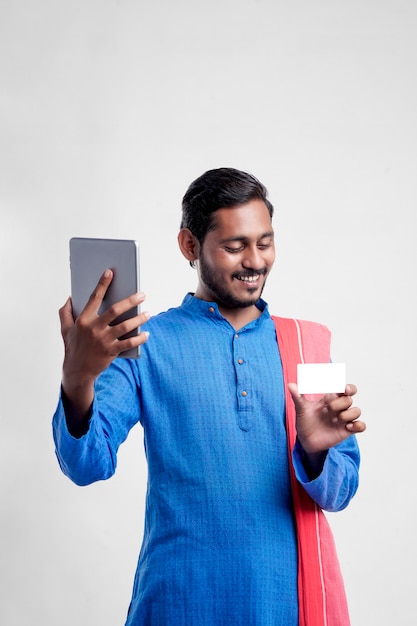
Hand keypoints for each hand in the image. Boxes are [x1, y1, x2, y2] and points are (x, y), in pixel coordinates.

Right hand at [59, 269, 149, 417]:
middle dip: (130, 300)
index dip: (102, 284)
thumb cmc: (73, 347)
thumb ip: (65, 312)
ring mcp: (103, 340)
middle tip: (143, 294)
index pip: (94, 298)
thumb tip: (70, 297)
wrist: (77, 371)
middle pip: (115, 310)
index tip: (110, 272)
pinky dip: (140, 338)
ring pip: (125, 326)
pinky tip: (146, 333)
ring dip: (139, 318)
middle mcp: (94, 329)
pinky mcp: (111, 352)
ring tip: (148, 313)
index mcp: (83, 320)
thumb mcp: (66, 329)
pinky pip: (129, 343)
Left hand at [288, 382, 365, 455]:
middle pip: (349, 399)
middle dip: (340, 403)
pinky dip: (358, 425)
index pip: (344, 388)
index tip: (342, 389)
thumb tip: (290, 385)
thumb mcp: (301, 409)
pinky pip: (361, 426)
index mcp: (329, 399)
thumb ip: (297, 396)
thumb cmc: (305, 422)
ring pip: (356, 411)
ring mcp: (343, 419)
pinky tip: (347, 427)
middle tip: (328, 409)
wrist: (306, 441)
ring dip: (347, 414)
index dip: (346, 387)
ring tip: (334, 420)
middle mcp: (338, 408)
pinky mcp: (347, 430)